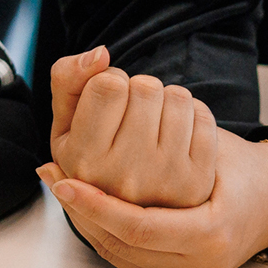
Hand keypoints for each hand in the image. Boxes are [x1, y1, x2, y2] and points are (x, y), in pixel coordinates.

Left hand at [43, 135, 267, 267]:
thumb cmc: (242, 167)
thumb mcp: (209, 146)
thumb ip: (165, 144)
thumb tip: (109, 140)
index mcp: (210, 236)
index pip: (137, 227)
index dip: (96, 205)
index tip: (65, 180)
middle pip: (120, 246)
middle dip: (82, 212)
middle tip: (53, 180)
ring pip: (119, 254)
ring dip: (86, 221)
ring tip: (63, 188)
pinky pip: (129, 257)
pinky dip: (104, 230)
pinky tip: (85, 206)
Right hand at [45, 48, 222, 207]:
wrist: (132, 213)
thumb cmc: (94, 157)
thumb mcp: (65, 123)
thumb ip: (67, 80)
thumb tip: (102, 54)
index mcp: (84, 161)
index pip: (108, 84)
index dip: (108, 81)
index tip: (107, 102)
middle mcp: (124, 175)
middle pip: (145, 87)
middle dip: (138, 90)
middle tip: (131, 115)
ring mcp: (165, 179)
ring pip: (177, 96)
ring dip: (165, 100)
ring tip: (152, 124)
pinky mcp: (197, 180)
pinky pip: (202, 115)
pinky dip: (189, 114)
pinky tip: (174, 134)